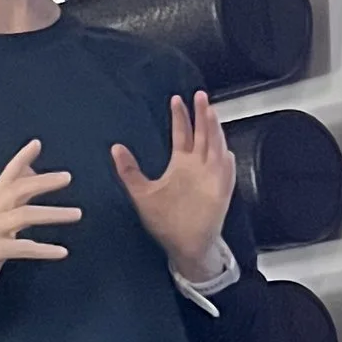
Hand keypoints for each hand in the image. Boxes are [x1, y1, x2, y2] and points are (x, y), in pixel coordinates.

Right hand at [0, 140, 81, 300]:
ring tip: (77, 214)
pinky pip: (22, 247)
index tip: (37, 143)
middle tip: (68, 177)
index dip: (21, 157)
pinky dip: (43, 249)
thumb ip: (16, 193)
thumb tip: (32, 169)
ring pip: (23, 216)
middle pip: (18, 189)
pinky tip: (63, 252)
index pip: (8, 173)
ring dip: (52, 213)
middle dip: (43, 182)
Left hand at [113, 94, 235, 278]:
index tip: (176, 99)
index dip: (180, 117)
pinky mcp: (219, 194)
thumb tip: (115, 148)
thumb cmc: (164, 221)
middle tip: (200, 95)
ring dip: (214, 132)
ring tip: (211, 113)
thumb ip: (129, 171)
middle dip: (202, 115)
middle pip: (202, 135)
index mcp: (182, 165)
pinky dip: (225, 166)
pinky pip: (225, 177)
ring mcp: (211, 179)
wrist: (182, 245)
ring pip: (215, 149)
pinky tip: (225, 153)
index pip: (183, 134)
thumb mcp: (141, 193)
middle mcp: (198, 168)